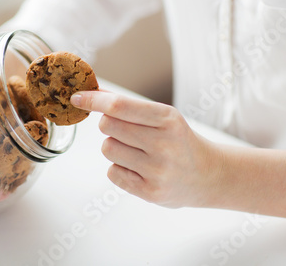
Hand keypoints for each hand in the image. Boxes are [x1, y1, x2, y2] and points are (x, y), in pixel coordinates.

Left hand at [70, 91, 222, 208]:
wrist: (208, 175)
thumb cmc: (179, 140)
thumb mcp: (163, 117)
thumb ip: (128, 106)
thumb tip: (94, 93)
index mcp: (168, 119)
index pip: (119, 106)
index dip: (94, 100)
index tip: (77, 97)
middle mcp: (164, 145)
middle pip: (107, 126)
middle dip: (108, 125)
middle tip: (125, 130)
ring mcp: (157, 171)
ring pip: (107, 148)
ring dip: (114, 146)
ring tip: (136, 151)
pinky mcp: (150, 192)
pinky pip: (112, 172)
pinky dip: (119, 168)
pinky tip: (138, 168)